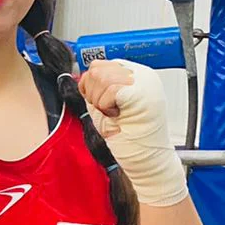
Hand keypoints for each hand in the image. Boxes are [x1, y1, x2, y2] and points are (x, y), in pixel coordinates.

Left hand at [77, 59, 186, 207]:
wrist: (145, 159)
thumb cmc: (128, 139)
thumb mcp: (107, 107)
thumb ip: (98, 88)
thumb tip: (79, 76)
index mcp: (135, 75)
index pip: (100, 64)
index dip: (91, 85)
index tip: (101, 104)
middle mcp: (141, 74)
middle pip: (96, 68)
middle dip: (93, 93)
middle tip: (109, 112)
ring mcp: (143, 81)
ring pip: (100, 77)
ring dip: (99, 101)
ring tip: (115, 114)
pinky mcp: (141, 91)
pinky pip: (109, 90)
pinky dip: (106, 106)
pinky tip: (118, 116)